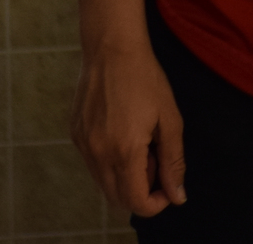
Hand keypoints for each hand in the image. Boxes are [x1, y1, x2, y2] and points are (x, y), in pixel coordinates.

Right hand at [73, 40, 185, 217]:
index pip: (136, 202)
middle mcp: (98, 154)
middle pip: (117, 199)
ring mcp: (82, 145)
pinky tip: (122, 131)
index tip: (168, 185)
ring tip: (140, 141)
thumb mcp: (169, 119)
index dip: (156, 202)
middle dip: (141, 190)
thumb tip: (177, 196)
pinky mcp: (74, 135)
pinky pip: (93, 163)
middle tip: (155, 157)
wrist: (111, 49)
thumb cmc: (146, 79)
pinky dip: (109, 161)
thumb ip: (173, 162)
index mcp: (124, 151)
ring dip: (125, 176)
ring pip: (103, 183)